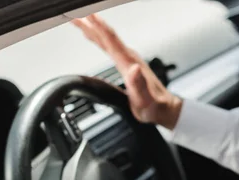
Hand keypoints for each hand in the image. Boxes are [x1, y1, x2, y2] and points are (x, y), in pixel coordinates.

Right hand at [72, 14, 181, 128]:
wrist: (164, 108)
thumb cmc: (155, 106)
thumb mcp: (146, 100)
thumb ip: (139, 85)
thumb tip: (134, 69)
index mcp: (129, 64)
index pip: (112, 41)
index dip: (99, 27)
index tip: (87, 15)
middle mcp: (128, 58)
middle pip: (106, 36)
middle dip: (90, 23)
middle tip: (74, 11)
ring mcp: (127, 60)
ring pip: (106, 39)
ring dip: (92, 27)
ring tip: (77, 18)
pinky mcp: (126, 63)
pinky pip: (108, 46)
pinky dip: (98, 37)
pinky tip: (91, 36)